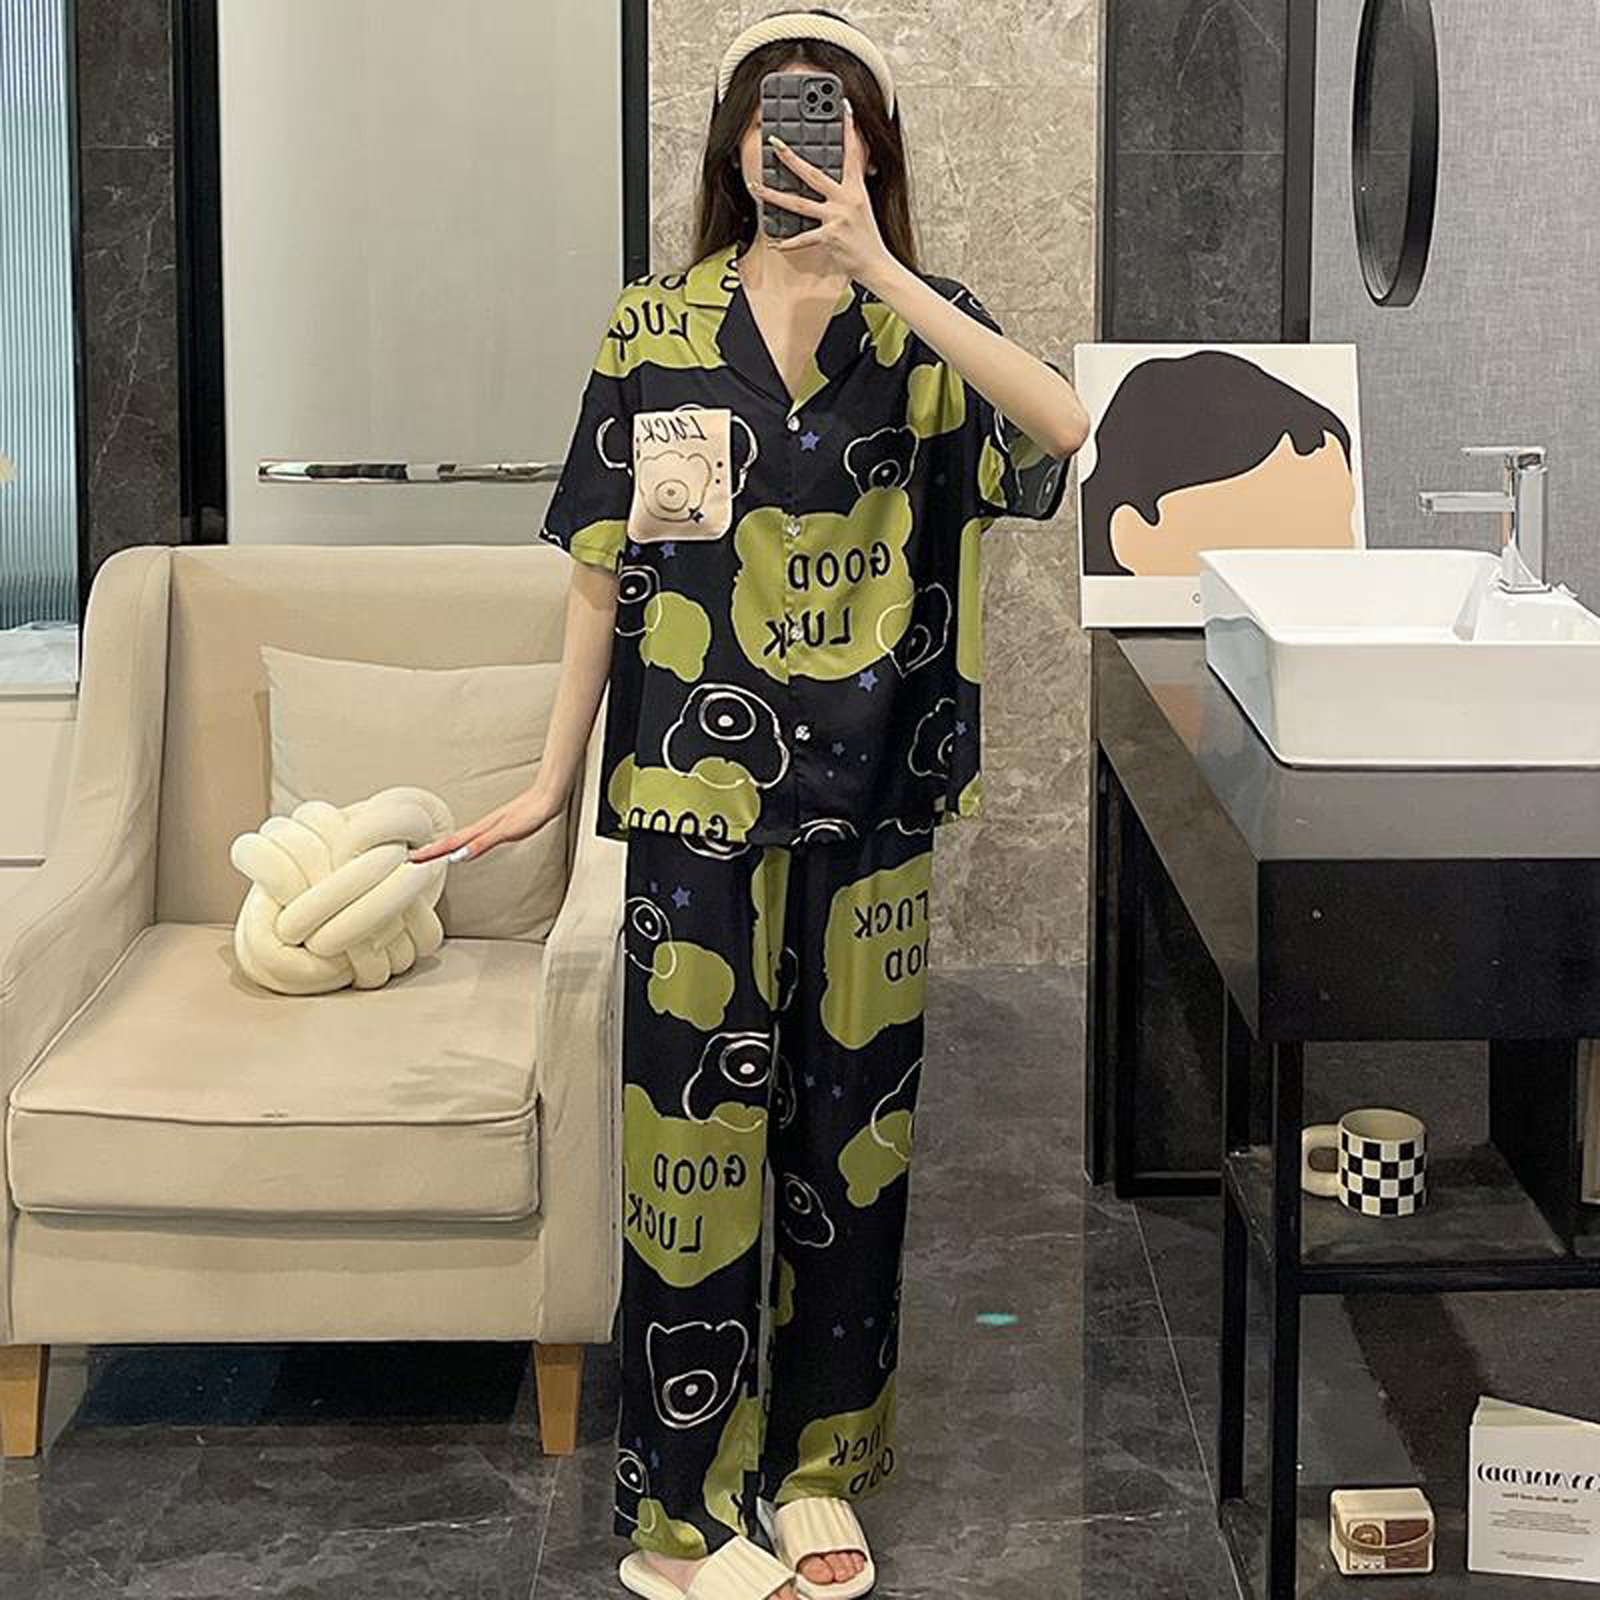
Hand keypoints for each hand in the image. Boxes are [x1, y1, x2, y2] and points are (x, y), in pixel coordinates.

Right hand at [407, 783, 563, 863]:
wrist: (547, 798)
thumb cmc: (530, 813)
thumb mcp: (506, 831)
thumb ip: (482, 843)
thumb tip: (459, 856)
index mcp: (481, 830)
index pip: (450, 844)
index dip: (432, 853)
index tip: (413, 859)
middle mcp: (482, 827)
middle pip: (452, 841)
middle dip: (432, 850)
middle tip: (414, 858)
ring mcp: (490, 826)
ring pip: (461, 837)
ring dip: (445, 846)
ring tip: (432, 853)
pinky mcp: (500, 825)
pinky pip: (473, 836)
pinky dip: (462, 842)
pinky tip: (466, 845)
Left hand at [751, 98, 891, 281]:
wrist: (876, 264)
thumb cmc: (866, 238)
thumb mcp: (861, 207)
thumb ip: (846, 191)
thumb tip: (830, 182)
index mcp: (855, 189)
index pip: (852, 153)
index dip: (849, 129)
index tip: (844, 107)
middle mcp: (846, 200)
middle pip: (813, 174)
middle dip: (791, 158)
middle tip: (775, 143)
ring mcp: (837, 218)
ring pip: (799, 203)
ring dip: (774, 195)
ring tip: (756, 188)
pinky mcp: (830, 237)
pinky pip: (803, 238)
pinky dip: (788, 243)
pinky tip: (775, 243)